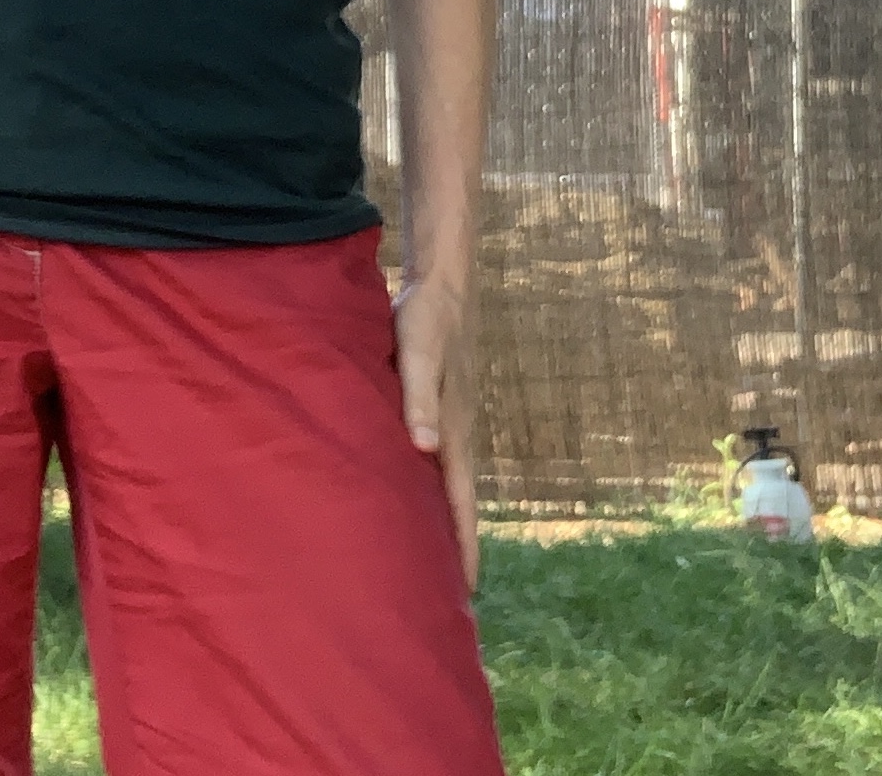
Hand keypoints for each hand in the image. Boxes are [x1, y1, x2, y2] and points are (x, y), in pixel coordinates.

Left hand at [395, 274, 480, 589]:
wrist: (442, 285)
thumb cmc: (426, 319)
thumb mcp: (418, 354)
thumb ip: (418, 397)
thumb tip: (425, 448)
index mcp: (454, 431)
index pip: (460, 502)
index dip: (462, 546)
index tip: (467, 594)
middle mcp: (456, 434)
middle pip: (458, 502)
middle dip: (456, 546)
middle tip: (450, 595)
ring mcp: (449, 422)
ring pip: (447, 484)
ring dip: (444, 520)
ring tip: (433, 559)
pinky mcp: (437, 408)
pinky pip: (436, 461)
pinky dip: (431, 488)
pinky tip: (415, 496)